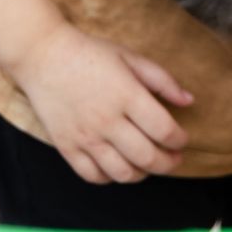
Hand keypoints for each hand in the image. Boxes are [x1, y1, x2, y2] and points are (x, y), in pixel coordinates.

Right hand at [11, 24, 191, 183]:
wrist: (43, 56)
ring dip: (142, 174)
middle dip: (168, 163)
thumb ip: (162, 81)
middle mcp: (107, 120)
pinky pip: (93, 176)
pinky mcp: (66, 146)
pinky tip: (118, 166)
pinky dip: (111, 178)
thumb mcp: (130, 57)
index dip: (180, 140)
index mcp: (127, 95)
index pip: (164, 130)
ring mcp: (85, 136)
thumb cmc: (90, 53)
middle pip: (148, 157)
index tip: (182, 140)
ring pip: (122, 173)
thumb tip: (189, 101)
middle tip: (173, 159)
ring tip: (147, 164)